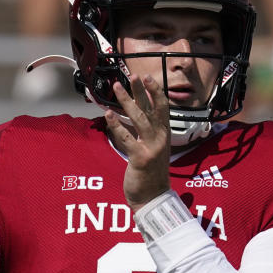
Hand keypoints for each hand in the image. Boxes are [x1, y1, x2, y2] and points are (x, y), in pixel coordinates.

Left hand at [104, 74, 170, 212]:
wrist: (153, 197)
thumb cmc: (151, 173)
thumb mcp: (153, 149)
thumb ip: (147, 132)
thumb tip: (138, 116)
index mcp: (164, 135)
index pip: (162, 108)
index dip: (156, 91)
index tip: (148, 77)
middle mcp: (161, 138)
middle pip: (152, 109)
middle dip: (142, 91)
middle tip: (134, 75)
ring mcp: (151, 147)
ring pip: (139, 119)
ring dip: (127, 101)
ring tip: (116, 87)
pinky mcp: (140, 158)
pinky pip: (126, 138)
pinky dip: (116, 125)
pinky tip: (108, 114)